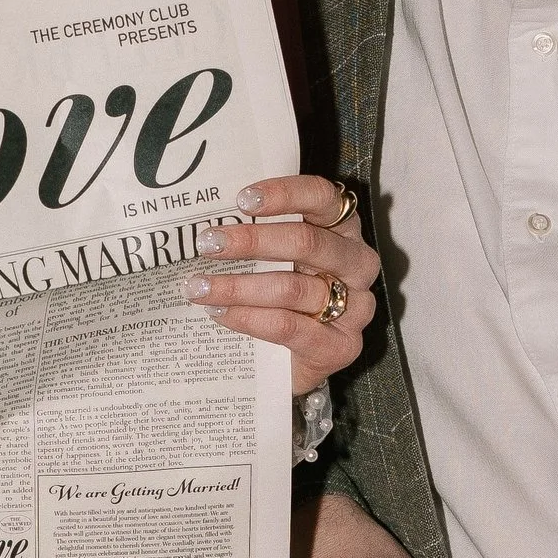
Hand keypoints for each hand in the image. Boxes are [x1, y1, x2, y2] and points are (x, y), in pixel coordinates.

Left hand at [182, 174, 380, 396]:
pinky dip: (248, 318)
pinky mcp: (342, 347)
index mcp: (344, 230)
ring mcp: (356, 308)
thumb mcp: (279, 260)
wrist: (299, 364)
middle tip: (208, 243)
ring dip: (238, 287)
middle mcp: (358, 264)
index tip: (242, 200)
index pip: (323, 198)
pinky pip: (288, 326)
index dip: (284, 193)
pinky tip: (219, 314)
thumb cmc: (287, 300)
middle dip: (251, 240)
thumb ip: (260, 235)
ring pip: (291, 288)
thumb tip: (212, 221)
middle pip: (307, 242)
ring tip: (199, 287)